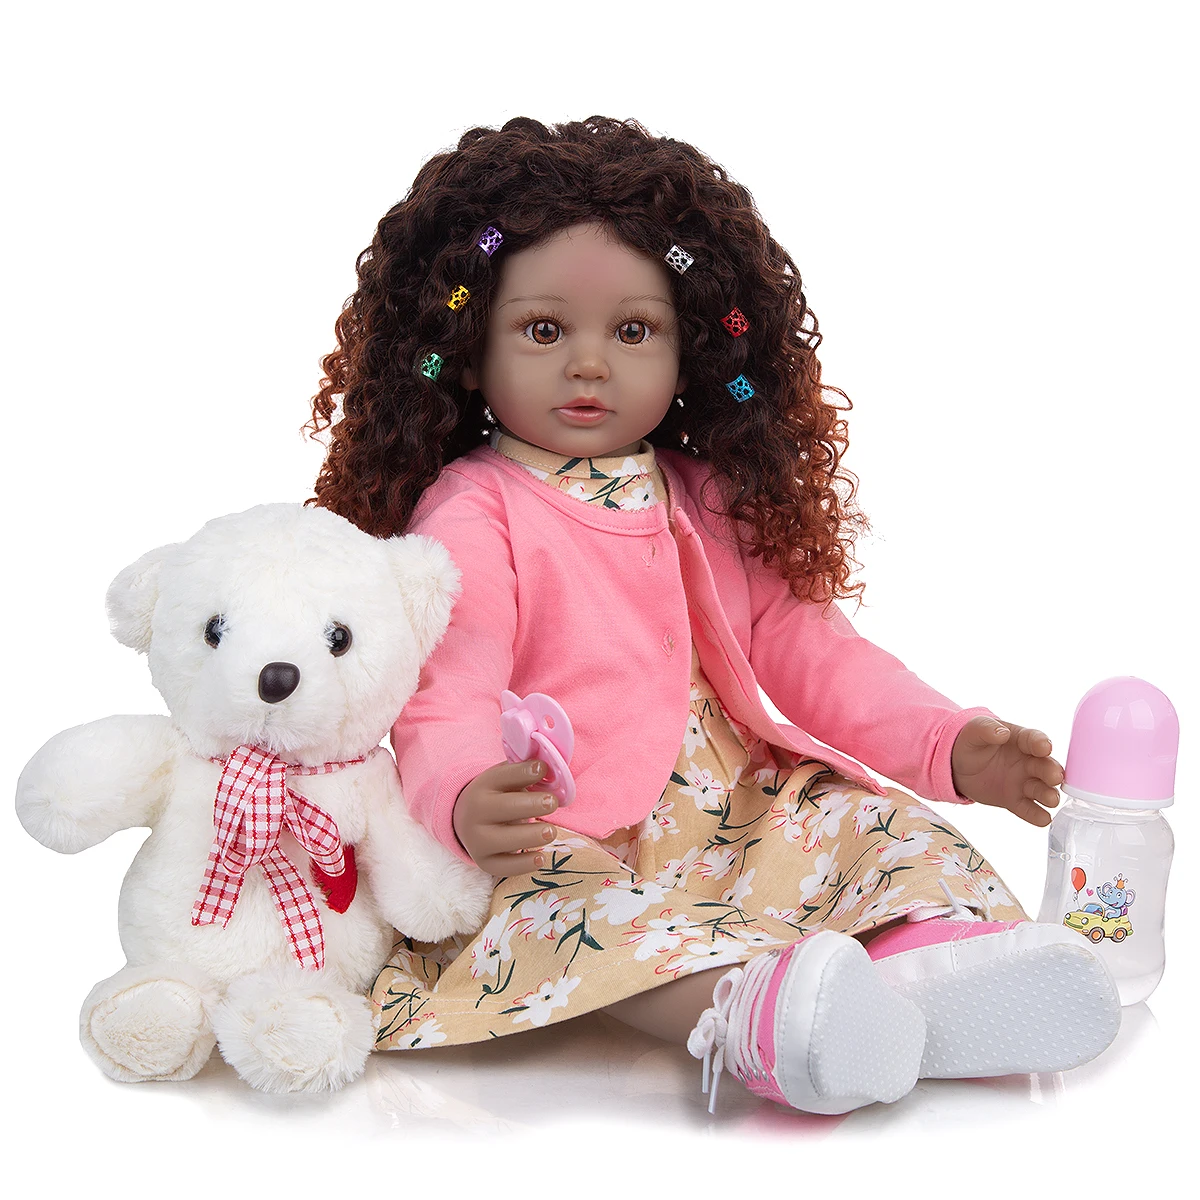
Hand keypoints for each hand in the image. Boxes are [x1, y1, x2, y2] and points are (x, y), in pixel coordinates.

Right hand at [452, 759, 558, 874]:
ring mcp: (477, 839)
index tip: (543, 769)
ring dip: (531, 836)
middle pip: (504, 808)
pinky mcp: (485, 862)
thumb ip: (528, 774)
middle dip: (531, 805)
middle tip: (552, 803)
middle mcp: (476, 812)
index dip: (523, 771)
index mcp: (484, 786)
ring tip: (551, 832)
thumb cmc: (500, 796)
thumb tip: (556, 772)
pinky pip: (504, 867)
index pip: (504, 776)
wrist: (469, 821)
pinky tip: (541, 857)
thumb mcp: (508, 780)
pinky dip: (524, 864)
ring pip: (504, 840)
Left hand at [950, 715, 1064, 826]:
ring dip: (1049, 794)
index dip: (1041, 743)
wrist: (959, 766)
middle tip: (1055, 777)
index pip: (1034, 740)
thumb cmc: (972, 742)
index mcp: (1021, 740)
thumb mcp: (974, 731)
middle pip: (1045, 766)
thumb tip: (1001, 732)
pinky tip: (1043, 819)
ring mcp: (1023, 782)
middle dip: (1052, 771)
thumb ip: (986, 729)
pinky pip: (1027, 808)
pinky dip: (1036, 815)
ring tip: (1051, 799)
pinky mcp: (1015, 800)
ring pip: (1041, 789)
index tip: (1044, 747)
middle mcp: (1028, 762)